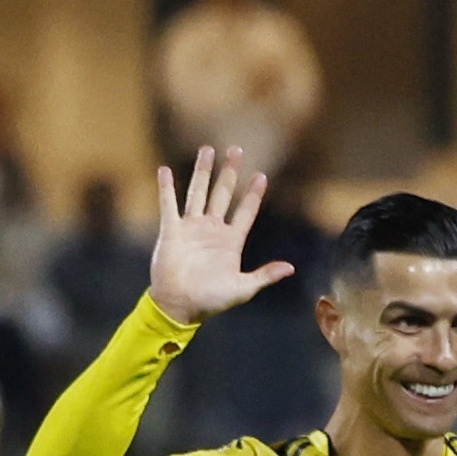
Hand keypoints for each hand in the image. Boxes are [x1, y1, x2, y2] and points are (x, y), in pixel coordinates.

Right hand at [149, 147, 294, 323]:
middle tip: (236, 150)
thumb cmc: (211, 300)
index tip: (261, 176)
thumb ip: (265, 275)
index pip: (245, 212)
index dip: (253, 195)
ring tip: (208, 150)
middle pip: (223, 194)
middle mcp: (212, 230)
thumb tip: (290, 268)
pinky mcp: (172, 230)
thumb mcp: (243, 288)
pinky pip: (168, 204)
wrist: (180, 305)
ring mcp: (192, 228)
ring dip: (203, 171)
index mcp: (231, 242)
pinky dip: (166, 188)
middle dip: (230, 172)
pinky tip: (165, 170)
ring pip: (199, 192)